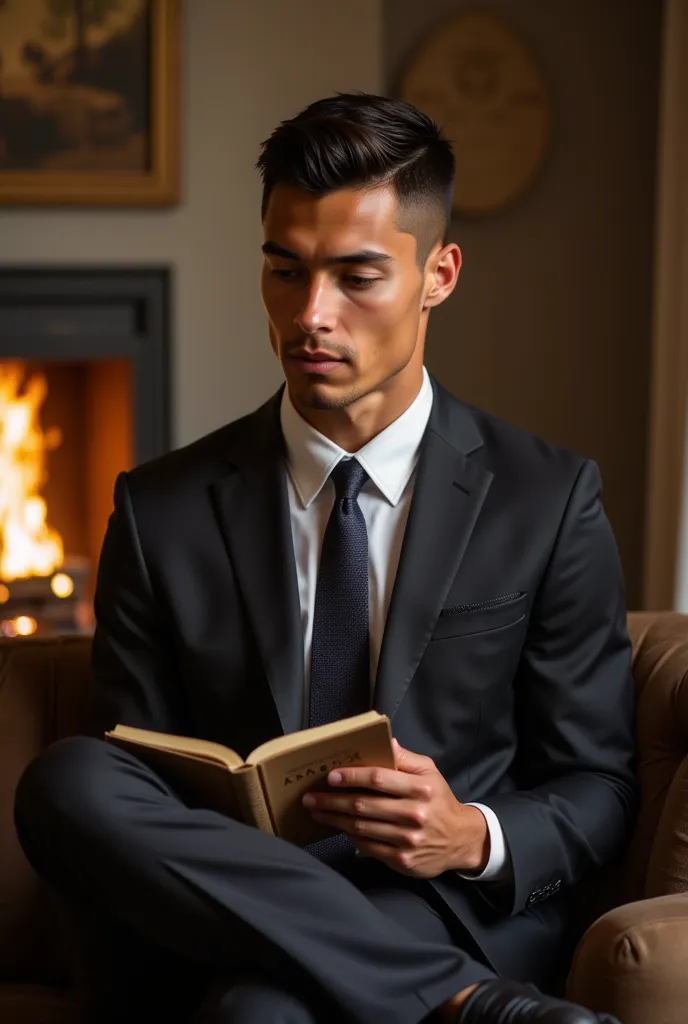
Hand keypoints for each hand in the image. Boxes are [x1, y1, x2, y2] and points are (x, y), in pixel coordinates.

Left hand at [302, 738, 489, 877]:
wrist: (461, 840)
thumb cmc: (439, 800)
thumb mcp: (429, 772)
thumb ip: (405, 759)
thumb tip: (385, 741)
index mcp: (421, 789)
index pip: (379, 780)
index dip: (352, 777)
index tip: (331, 776)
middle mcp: (415, 814)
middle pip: (364, 806)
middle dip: (333, 801)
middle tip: (311, 797)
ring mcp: (408, 840)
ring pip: (362, 828)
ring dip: (335, 819)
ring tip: (317, 811)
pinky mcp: (402, 860)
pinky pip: (369, 847)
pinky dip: (351, 837)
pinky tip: (339, 828)